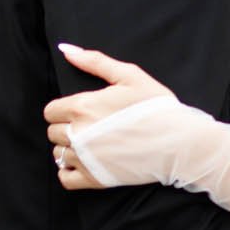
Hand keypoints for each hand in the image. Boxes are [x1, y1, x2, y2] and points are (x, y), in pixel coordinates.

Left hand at [45, 44, 174, 189]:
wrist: (178, 142)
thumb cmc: (156, 106)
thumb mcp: (129, 75)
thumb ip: (94, 61)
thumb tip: (66, 50)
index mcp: (82, 107)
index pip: (51, 110)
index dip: (65, 109)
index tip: (82, 110)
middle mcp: (78, 134)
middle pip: (53, 132)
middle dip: (68, 127)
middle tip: (91, 125)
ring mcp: (85, 159)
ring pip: (58, 154)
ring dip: (70, 148)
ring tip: (92, 143)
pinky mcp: (94, 179)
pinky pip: (65, 178)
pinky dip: (69, 171)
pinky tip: (85, 162)